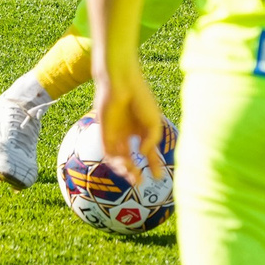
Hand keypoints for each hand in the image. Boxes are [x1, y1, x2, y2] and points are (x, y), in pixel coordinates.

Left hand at [96, 68, 169, 186]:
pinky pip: (108, 152)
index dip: (154, 164)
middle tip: (141, 182)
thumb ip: (151, 140)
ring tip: (133, 175)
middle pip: (130, 157)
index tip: (159, 177)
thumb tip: (143, 153)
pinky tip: (125, 163)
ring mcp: (116, 133)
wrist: (122, 82)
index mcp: (141, 129)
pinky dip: (116, 161)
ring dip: (125, 169)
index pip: (147, 151)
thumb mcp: (154, 122)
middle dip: (134, 171)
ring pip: (118, 158)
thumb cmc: (141, 98)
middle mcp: (128, 133)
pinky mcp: (105, 132)